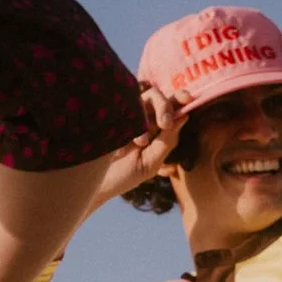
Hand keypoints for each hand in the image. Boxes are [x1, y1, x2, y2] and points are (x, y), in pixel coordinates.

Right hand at [89, 84, 186, 211]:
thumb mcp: (150, 163)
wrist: (93, 185)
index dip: (180, 98)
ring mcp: (121, 114)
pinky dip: (127, 116)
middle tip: (165, 123)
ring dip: (144, 115)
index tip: (188, 99)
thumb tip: (184, 116)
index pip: (171, 106)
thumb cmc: (124, 176)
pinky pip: (118, 102)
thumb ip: (167, 141)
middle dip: (165, 106)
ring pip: (139, 97)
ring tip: (139, 142)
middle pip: (156, 96)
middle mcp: (139, 117)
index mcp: (154, 127)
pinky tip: (124, 139)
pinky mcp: (105, 113)